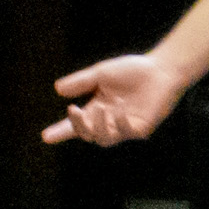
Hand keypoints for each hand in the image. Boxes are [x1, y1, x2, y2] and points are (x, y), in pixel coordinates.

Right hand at [45, 53, 186, 147]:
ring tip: (102, 108)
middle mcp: (109, 121)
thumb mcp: (102, 73)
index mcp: (97, 109)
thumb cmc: (133, 70)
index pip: (76, 124)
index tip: (46, 137)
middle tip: (74, 111)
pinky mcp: (141, 128)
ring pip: (104, 139)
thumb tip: (58, 89)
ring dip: (99, 126)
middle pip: (87, 134)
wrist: (162, 69)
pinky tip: (120, 109)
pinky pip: (126, 133)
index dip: (60, 131)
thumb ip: (82, 82)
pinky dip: (119, 123)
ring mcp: (125, 127)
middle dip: (78, 126)